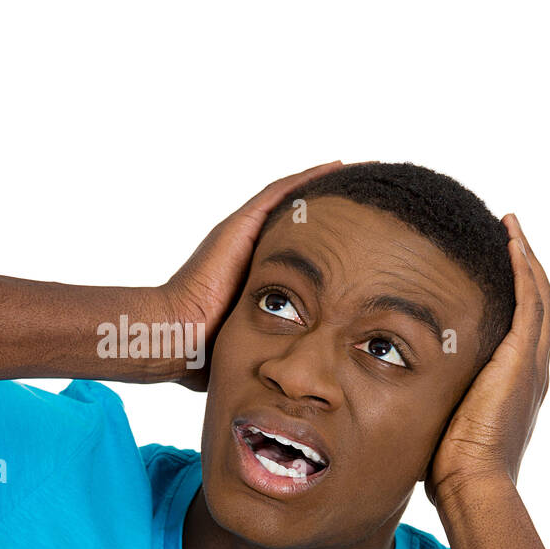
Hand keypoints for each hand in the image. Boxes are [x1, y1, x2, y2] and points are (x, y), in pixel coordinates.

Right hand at [158, 161, 343, 390]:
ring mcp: (243, 234)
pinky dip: (308, 178)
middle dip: (333, 208)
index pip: (299, 250)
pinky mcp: (239, 227)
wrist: (180, 337)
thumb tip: (297, 381)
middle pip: (299, 220)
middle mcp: (250, 249)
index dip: (328, 241)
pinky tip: (336, 167)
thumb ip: (273, 349)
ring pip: (292, 198)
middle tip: (369, 197)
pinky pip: (280, 193)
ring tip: (360, 171)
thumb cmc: (206, 352)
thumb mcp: (253, 345)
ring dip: (325, 183)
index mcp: (256, 276)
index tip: (360, 238)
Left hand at [424, 213, 549, 508]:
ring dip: (525, 259)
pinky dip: (523, 268)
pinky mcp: (521, 359)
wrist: (473, 485)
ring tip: (511, 227)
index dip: (513, 298)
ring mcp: (530, 365)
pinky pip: (530, 301)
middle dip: (523, 269)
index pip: (520, 331)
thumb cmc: (449, 470)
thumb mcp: (441, 426)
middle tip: (510, 235)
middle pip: (537, 306)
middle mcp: (531, 372)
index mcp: (514, 387)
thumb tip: (396, 402)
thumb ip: (430, 407)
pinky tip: (512, 241)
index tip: (496, 272)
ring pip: (539, 296)